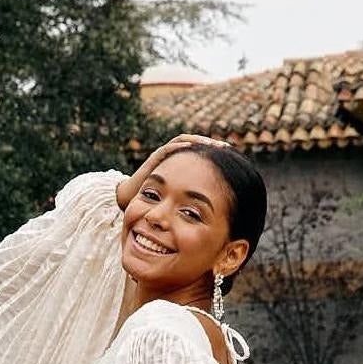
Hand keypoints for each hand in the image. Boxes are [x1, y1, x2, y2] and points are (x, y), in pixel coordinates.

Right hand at [115, 134, 231, 210]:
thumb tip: (217, 220)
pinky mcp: (157, 156)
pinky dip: (184, 145)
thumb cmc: (154, 208)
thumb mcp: (180, 208)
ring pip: (187, 143)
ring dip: (202, 143)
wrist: (129, 201)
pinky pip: (173, 146)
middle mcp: (176, 160)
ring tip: (216, 145)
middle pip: (198, 148)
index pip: (203, 158)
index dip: (217, 158)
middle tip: (228, 149)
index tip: (233, 161)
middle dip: (214, 147)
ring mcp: (167, 156)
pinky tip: (195, 146)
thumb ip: (195, 210)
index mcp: (183, 171)